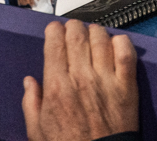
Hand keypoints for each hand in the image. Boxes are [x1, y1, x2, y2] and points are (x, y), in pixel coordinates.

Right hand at [23, 20, 138, 140]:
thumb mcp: (37, 131)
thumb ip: (30, 103)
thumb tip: (29, 83)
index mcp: (57, 87)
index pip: (55, 41)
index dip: (54, 30)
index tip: (54, 31)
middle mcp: (81, 78)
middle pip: (77, 34)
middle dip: (72, 27)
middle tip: (72, 31)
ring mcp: (106, 80)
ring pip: (101, 38)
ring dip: (95, 32)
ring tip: (92, 37)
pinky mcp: (127, 87)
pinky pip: (126, 53)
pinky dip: (121, 42)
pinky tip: (114, 44)